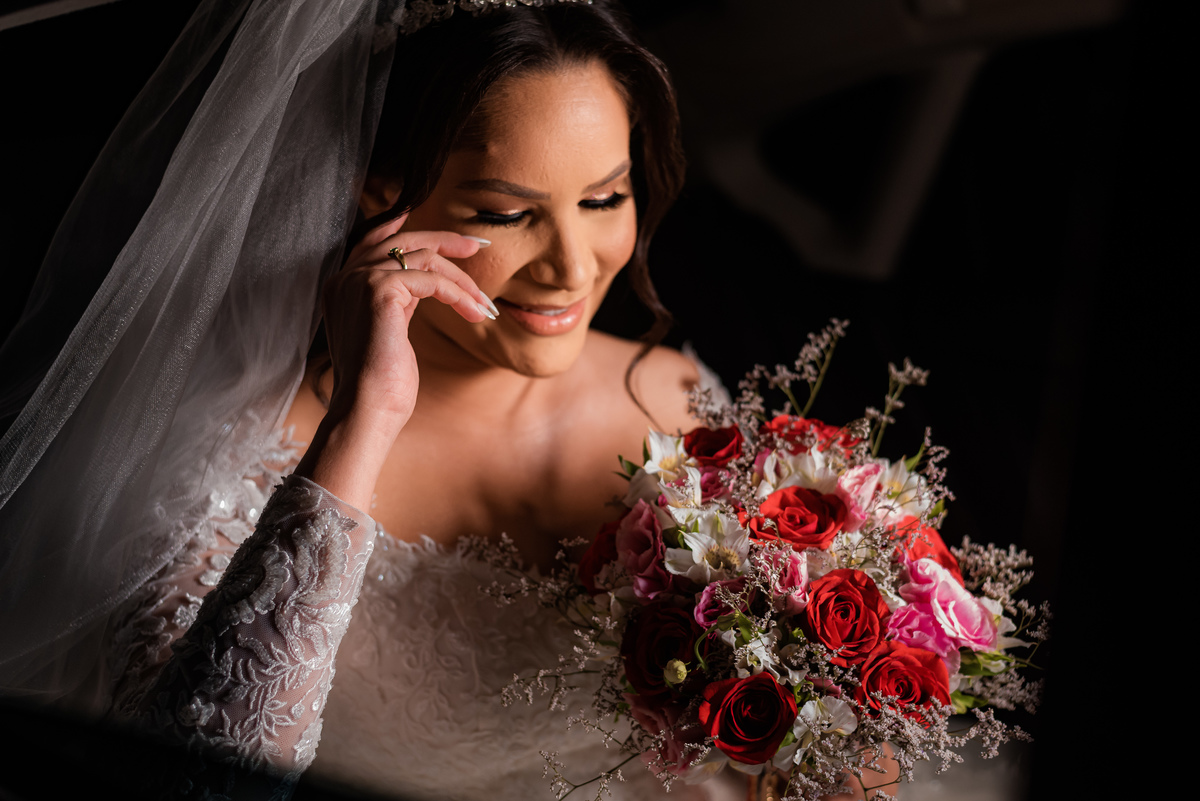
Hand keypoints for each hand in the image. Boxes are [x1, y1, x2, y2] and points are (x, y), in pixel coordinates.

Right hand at [321, 213, 494, 430]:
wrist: (367, 409)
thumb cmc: (381, 383)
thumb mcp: (390, 331)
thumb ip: (400, 302)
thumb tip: (428, 285)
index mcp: (342, 287)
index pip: (374, 242)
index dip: (407, 227)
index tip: (441, 232)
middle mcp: (345, 278)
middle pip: (401, 240)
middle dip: (443, 240)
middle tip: (476, 246)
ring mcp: (359, 280)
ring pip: (423, 258)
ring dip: (461, 280)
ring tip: (483, 305)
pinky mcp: (380, 289)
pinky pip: (433, 280)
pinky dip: (458, 295)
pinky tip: (474, 313)